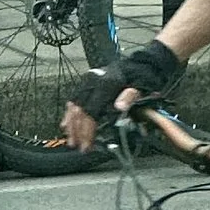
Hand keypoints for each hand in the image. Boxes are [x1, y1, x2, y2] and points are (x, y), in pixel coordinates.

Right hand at [62, 36, 181, 151]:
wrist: (142, 62)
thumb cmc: (142, 78)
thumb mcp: (140, 88)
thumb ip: (129, 97)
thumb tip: (119, 107)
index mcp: (106, 84)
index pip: (90, 112)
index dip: (87, 130)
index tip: (87, 145)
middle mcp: (94, 81)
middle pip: (79, 110)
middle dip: (77, 131)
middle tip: (79, 147)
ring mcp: (90, 79)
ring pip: (73, 104)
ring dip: (71, 124)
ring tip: (72, 140)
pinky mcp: (88, 80)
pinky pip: (74, 97)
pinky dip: (69, 112)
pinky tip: (67, 123)